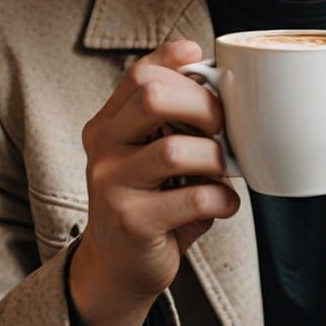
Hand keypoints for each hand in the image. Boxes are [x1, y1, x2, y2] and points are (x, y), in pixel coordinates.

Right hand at [69, 39, 239, 325]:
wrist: (116, 268)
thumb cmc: (149, 201)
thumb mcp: (151, 153)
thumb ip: (172, 119)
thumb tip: (215, 77)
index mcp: (108, 124)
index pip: (139, 74)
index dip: (173, 59)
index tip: (200, 57)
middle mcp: (103, 148)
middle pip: (153, 96)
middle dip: (203, 105)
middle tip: (221, 127)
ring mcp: (112, 185)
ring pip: (174, 149)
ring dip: (214, 157)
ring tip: (221, 170)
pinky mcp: (132, 222)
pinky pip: (194, 198)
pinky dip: (221, 199)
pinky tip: (222, 203)